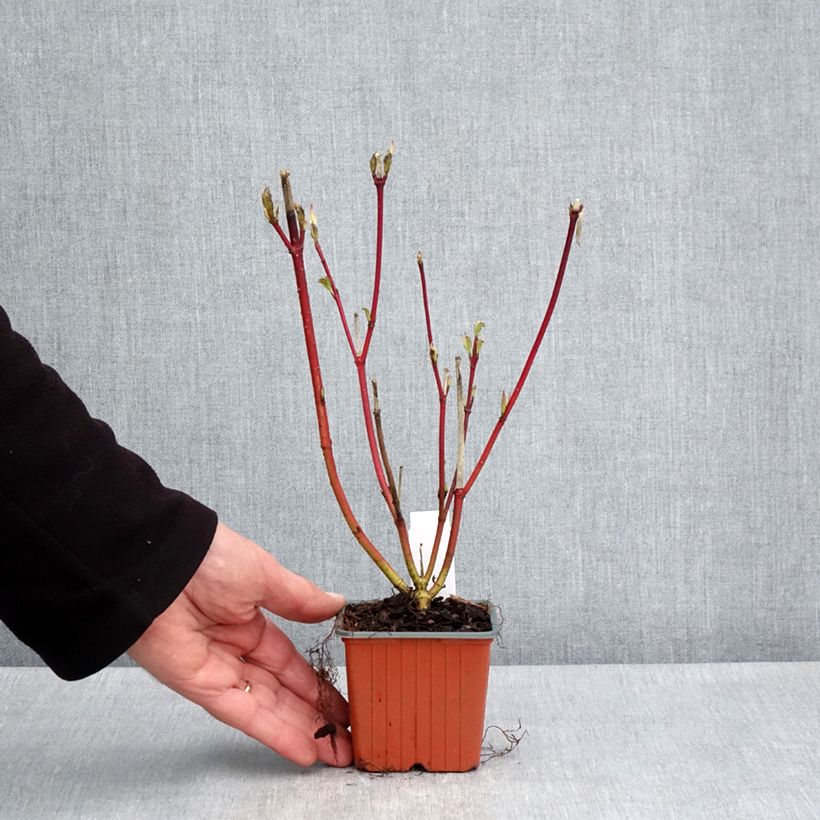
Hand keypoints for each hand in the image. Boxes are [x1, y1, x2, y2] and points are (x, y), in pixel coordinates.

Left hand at [128, 521, 351, 766]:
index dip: (317, 685)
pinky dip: (273, 732)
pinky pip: (243, 714)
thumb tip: (335, 604)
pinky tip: (302, 748)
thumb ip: (300, 598)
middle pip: (282, 692)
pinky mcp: (200, 686)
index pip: (291, 664)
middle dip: (315, 717)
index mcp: (251, 621)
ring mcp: (218, 671)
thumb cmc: (209, 558)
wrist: (161, 564)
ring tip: (335, 753)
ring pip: (268, 708)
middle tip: (347, 739)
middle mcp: (236, 650)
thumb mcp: (265, 574)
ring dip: (301, 731)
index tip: (342, 703)